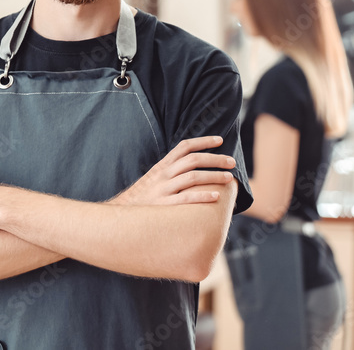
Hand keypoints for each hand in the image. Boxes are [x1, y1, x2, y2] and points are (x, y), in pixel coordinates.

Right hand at [111, 135, 236, 205]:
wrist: (121, 213)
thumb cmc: (142, 197)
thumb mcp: (153, 178)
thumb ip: (169, 171)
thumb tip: (191, 167)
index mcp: (162, 166)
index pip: (184, 147)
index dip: (203, 141)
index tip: (220, 140)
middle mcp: (163, 175)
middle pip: (192, 160)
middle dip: (215, 159)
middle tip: (231, 162)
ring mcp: (163, 189)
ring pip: (192, 177)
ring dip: (213, 176)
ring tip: (229, 178)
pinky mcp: (163, 205)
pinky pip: (185, 199)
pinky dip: (201, 196)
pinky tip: (215, 197)